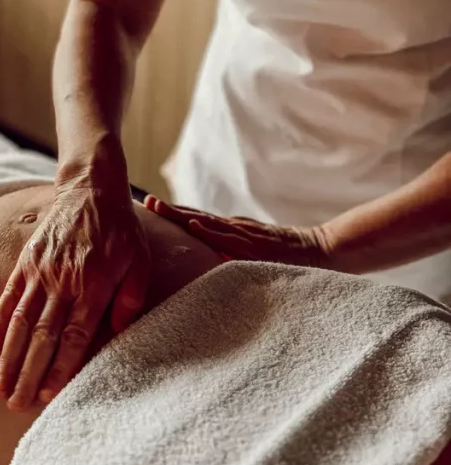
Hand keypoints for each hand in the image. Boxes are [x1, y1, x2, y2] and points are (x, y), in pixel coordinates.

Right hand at [0, 184, 149, 410]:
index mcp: (93, 285)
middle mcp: (63, 281)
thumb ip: (130, 298)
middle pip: (42, 336)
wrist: (90, 188)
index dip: (60, 366)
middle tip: (16, 404)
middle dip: (28, 373)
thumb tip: (119, 333)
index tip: (49, 393)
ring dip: (9, 357)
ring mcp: (40, 272)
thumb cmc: (120, 229)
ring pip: (20, 322)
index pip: (74, 335)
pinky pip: (9, 297)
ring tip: (0, 387)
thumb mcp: (139, 261)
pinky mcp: (26, 262)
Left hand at [145, 197, 331, 267]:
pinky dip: (211, 231)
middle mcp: (234, 228)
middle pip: (196, 216)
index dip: (172, 213)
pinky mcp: (256, 244)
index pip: (196, 220)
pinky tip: (194, 226)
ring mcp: (245, 235)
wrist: (320, 250)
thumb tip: (206, 263)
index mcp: (231, 231)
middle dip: (169, 209)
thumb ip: (230, 255)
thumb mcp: (251, 254)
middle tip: (143, 201)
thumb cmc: (284, 257)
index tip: (147, 206)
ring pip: (207, 222)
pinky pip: (230, 239)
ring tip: (158, 207)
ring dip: (181, 214)